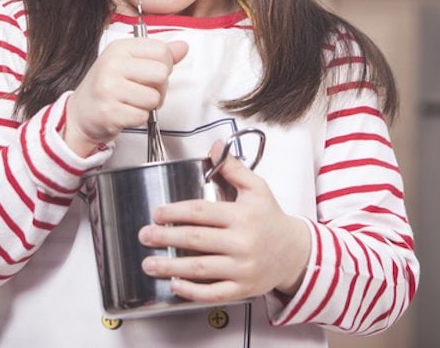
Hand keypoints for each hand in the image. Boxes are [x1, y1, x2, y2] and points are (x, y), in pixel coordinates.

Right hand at [62, 37, 188, 156]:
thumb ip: (158, 55)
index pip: (162, 51)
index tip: (150, 73)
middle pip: (161, 73)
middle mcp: (112, 64)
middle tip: (144, 91)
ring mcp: (109, 88)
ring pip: (154, 98)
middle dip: (159, 87)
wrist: (81, 112)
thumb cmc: (109, 85)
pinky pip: (142, 116)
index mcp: (120, 47)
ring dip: (148, 105)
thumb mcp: (130, 62)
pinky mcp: (109, 112)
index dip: (164, 65)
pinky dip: (137, 118)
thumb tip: (183, 47)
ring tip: (133, 102)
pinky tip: (125, 112)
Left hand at [137, 141, 310, 301]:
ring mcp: (242, 268)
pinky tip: (175, 284)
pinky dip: (192, 291)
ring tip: (149, 263)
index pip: (201, 212)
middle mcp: (242, 242)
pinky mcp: (243, 288)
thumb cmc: (271, 219)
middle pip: (196, 239)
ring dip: (170, 267)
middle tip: (144, 236)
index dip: (174, 212)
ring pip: (201, 268)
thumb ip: (232, 168)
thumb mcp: (257, 188)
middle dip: (165, 238)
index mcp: (242, 215)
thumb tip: (214, 147)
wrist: (295, 253)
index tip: (157, 214)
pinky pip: (213, 292)